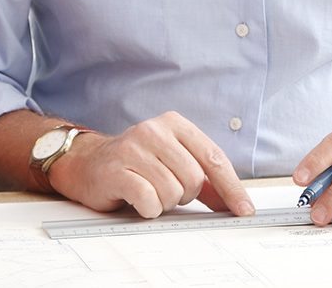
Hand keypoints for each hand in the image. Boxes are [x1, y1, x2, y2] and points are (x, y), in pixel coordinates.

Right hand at [48, 112, 255, 218]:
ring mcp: (133, 148)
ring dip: (164, 202)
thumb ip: (203, 178)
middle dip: (185, 195)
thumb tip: (233, 200)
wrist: (87, 163)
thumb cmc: (135, 163)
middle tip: (166, 190)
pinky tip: (137, 199)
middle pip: (194, 179)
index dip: (232, 188)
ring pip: (173, 192)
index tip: (244, 209)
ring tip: (148, 191)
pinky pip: (149, 201)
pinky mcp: (117, 170)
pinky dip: (148, 208)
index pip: (214, 158)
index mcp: (174, 124)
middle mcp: (154, 130)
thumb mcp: (172, 161)